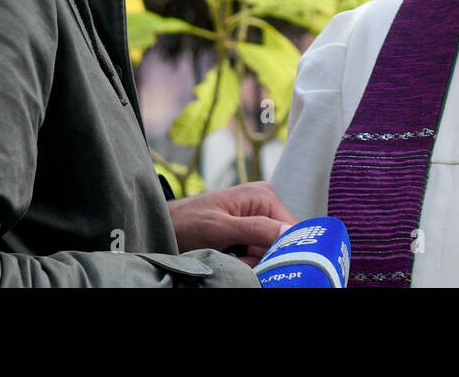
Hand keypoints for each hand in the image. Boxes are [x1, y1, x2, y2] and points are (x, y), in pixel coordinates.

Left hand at [168, 181, 296, 266]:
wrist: (165, 228)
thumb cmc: (187, 222)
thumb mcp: (220, 227)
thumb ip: (256, 229)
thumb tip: (290, 233)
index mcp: (264, 196)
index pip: (293, 230)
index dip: (282, 249)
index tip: (257, 257)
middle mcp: (264, 207)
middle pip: (281, 244)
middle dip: (261, 257)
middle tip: (237, 255)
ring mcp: (256, 223)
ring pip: (269, 254)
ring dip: (251, 262)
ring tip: (229, 255)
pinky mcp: (247, 237)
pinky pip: (257, 257)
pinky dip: (244, 263)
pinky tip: (229, 257)